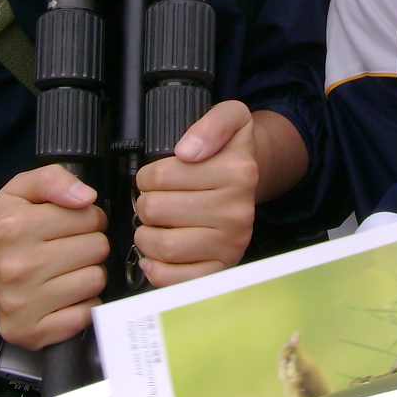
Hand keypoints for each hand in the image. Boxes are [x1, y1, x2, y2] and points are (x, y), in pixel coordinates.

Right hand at [0, 165, 107, 349]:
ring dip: (88, 272)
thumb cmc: (5, 230)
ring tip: (66, 269)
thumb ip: (53, 179)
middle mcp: (15, 267)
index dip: (88, 217)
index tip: (73, 223)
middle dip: (90, 244)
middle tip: (69, 247)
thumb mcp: (20, 191)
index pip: (89, 216)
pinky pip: (87, 313)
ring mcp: (22, 305)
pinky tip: (64, 293)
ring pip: (96, 280)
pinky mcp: (30, 333)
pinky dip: (83, 303)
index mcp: (13, 227)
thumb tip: (86, 197)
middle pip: (97, 249)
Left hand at [135, 100, 258, 286]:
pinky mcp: (221, 270)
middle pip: (157, 211)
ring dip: (146, 235)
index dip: (148, 176)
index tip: (157, 177)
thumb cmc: (230, 151)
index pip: (161, 176)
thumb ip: (212, 124)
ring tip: (155, 224)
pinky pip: (174, 279)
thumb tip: (187, 152)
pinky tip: (157, 252)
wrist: (250, 179)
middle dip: (145, 204)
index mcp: (238, 172)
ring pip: (162, 245)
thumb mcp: (231, 116)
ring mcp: (231, 245)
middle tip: (154, 201)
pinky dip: (156, 268)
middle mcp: (238, 211)